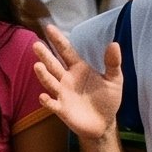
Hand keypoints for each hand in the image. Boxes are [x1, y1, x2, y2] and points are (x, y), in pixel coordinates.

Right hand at [35, 26, 122, 143]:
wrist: (104, 123)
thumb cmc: (107, 99)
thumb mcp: (114, 79)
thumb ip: (113, 62)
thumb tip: (114, 43)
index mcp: (78, 68)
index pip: (66, 51)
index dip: (58, 40)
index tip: (49, 27)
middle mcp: (66, 79)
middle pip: (53, 64)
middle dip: (45, 55)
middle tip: (36, 44)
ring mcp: (62, 94)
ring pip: (50, 82)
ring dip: (43, 75)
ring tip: (37, 66)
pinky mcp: (62, 109)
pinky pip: (52, 104)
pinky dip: (47, 101)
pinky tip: (43, 97)